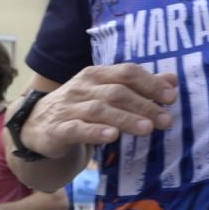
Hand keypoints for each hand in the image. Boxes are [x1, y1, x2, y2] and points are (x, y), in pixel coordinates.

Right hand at [20, 63, 178, 152]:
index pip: (126, 73)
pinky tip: (112, 136)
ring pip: (100, 110)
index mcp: (96, 74)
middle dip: (144, 105)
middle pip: (117, 93)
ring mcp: (69, 107)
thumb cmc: (80, 107)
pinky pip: (77, 129)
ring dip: (125, 119)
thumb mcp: (107, 92)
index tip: (171, 97)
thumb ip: (139, 86)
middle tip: (165, 120)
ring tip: (147, 129)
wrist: (36, 124)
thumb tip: (172, 79)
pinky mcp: (58, 129)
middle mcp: (83, 87)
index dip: (150, 83)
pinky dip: (95, 132)